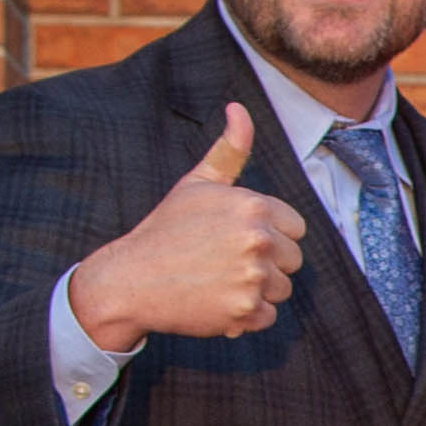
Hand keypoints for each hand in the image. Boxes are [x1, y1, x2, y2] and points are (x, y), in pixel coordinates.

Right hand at [62, 104, 304, 348]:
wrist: (130, 280)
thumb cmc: (165, 230)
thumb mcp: (196, 184)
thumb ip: (228, 150)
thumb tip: (238, 108)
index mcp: (254, 206)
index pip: (295, 228)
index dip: (269, 235)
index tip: (236, 239)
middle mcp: (258, 240)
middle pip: (293, 261)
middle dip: (266, 264)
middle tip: (223, 262)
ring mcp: (252, 278)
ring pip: (281, 290)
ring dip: (256, 291)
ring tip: (218, 281)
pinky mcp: (244, 312)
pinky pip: (266, 317)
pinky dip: (245, 317)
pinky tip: (215, 302)